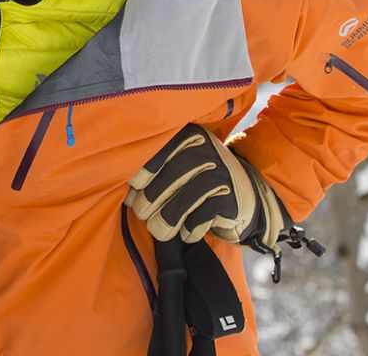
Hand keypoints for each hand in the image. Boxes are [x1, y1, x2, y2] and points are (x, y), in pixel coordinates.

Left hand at [126, 124, 285, 248]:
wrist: (242, 197)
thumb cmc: (195, 181)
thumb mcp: (176, 164)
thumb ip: (152, 169)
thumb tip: (125, 192)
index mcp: (188, 134)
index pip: (162, 147)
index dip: (143, 169)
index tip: (132, 188)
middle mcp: (207, 149)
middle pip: (173, 174)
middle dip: (151, 197)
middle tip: (140, 212)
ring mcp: (223, 172)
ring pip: (187, 196)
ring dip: (167, 217)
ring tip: (156, 229)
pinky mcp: (233, 198)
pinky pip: (204, 215)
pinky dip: (190, 228)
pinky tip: (185, 233)